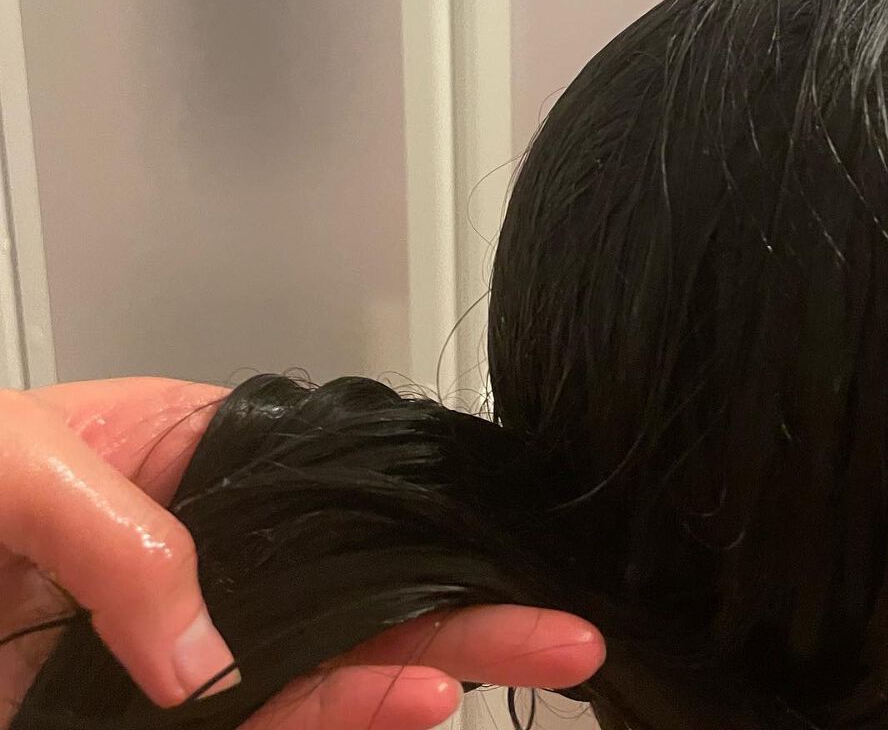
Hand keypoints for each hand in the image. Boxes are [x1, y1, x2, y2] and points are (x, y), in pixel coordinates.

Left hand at [0, 378, 603, 728]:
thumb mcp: (17, 468)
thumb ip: (127, 535)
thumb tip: (206, 650)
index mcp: (190, 455)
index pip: (334, 473)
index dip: (421, 499)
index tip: (499, 526)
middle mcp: (208, 550)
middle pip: (359, 570)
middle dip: (464, 595)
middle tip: (562, 624)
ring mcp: (184, 645)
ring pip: (330, 655)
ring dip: (426, 661)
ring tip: (527, 657)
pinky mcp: (154, 720)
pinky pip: (262, 721)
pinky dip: (337, 714)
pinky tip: (411, 703)